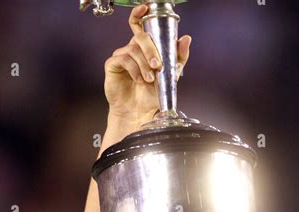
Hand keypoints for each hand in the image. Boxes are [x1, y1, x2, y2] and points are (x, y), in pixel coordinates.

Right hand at [105, 4, 191, 123]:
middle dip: (151, 50)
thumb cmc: (151, 96)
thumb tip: (186, 38)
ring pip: (133, 50)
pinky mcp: (112, 65)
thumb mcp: (170, 75)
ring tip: (149, 79)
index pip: (139, 24)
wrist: (138, 114)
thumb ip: (178, 57)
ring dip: (144, 65)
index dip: (139, 13)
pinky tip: (138, 80)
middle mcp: (131, 49)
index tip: (145, 7)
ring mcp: (121, 56)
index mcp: (144, 48)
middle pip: (140, 37)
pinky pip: (124, 59)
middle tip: (157, 66)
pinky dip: (134, 70)